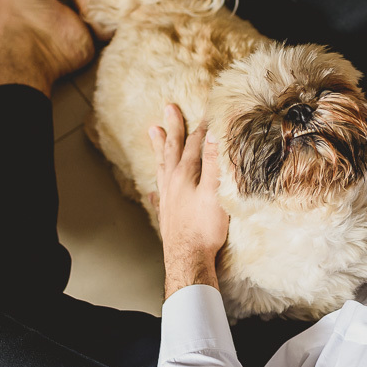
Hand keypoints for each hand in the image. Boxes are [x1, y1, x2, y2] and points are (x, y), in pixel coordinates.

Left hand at [150, 104, 228, 298]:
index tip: (207, 110)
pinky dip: (155, 187)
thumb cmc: (203, 228)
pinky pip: (157, 195)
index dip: (202, 126)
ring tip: (154, 132)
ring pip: (162, 166)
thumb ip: (213, 163)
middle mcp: (172, 183)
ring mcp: (167, 198)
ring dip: (160, 148)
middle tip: (168, 108)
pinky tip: (152, 189)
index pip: (195, 144)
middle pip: (173, 149)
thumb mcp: (214, 192)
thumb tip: (214, 134)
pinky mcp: (166, 214)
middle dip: (173, 128)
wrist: (187, 259)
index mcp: (185, 175)